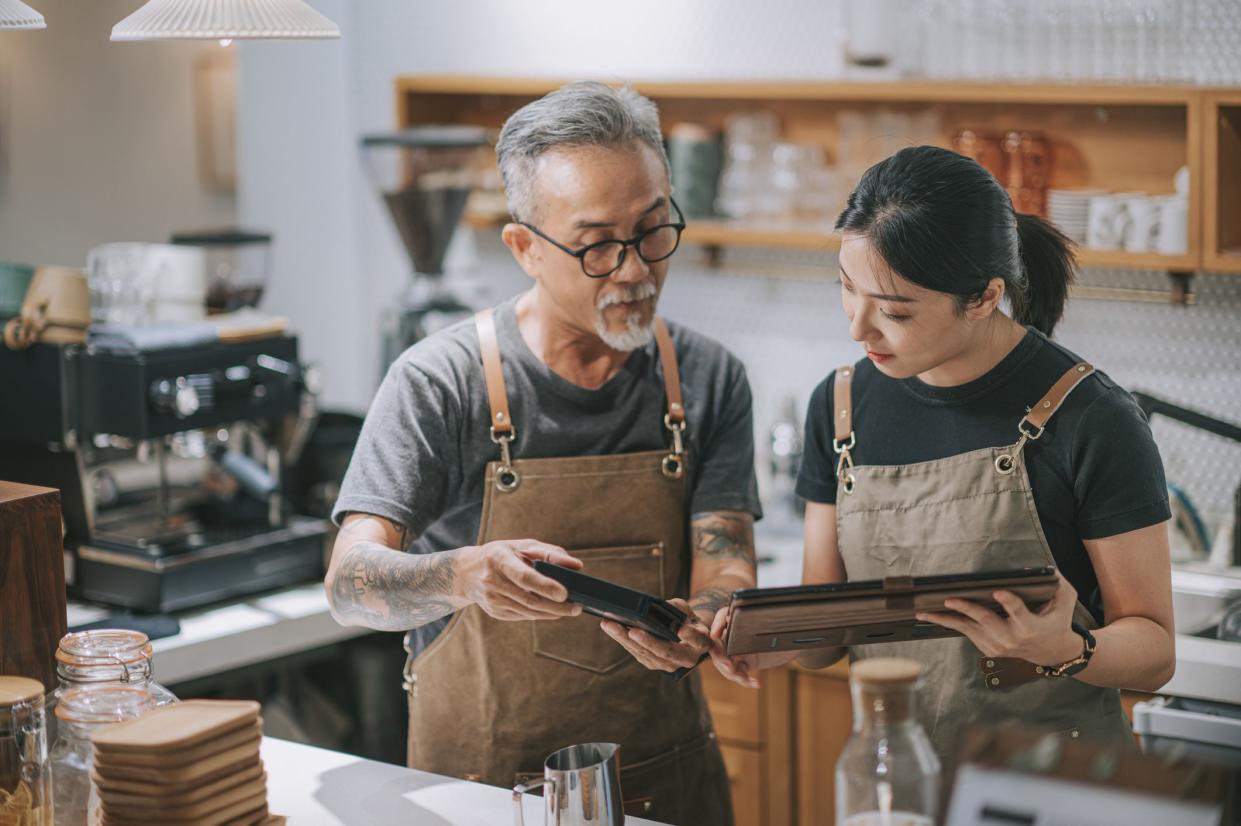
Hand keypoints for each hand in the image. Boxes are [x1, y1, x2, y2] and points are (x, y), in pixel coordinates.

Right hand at [455, 539, 583, 621]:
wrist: (466, 572)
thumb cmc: (501, 554)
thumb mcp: (522, 546)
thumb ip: (550, 553)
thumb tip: (577, 566)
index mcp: (499, 559)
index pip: (524, 576)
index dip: (545, 586)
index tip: (564, 593)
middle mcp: (492, 581)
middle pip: (529, 599)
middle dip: (556, 606)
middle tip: (576, 607)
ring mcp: (492, 599)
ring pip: (528, 611)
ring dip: (552, 613)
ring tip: (571, 610)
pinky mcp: (494, 612)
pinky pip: (523, 615)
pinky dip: (540, 614)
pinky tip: (552, 611)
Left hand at [601, 598, 712, 672]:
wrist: (687, 639)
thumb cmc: (688, 621)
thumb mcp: (690, 613)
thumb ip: (681, 608)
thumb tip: (664, 605)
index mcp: (701, 643)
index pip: (697, 640)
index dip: (690, 635)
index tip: (681, 629)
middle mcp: (685, 658)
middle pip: (666, 651)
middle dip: (647, 641)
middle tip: (632, 630)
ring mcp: (668, 665)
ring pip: (647, 654)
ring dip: (626, 640)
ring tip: (611, 625)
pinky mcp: (653, 664)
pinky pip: (638, 654)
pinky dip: (623, 641)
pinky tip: (611, 628)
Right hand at [703, 604, 798, 688]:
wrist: (795, 642)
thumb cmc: (788, 626)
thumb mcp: (780, 622)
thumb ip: (772, 618)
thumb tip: (771, 612)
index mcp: (739, 617)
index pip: (722, 616)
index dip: (717, 624)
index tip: (715, 635)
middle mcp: (734, 632)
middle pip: (718, 644)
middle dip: (720, 657)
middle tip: (729, 666)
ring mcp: (736, 649)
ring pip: (725, 663)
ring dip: (733, 673)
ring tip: (745, 678)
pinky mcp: (743, 663)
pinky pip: (738, 673)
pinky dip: (745, 680)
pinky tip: (756, 683)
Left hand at [916, 571, 1083, 665]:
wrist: (1053, 652)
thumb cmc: (1058, 621)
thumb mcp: (1066, 602)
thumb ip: (1060, 586)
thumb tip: (1048, 569)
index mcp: (1031, 626)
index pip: (1018, 612)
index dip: (1009, 602)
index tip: (998, 592)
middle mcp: (1012, 639)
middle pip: (986, 621)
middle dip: (966, 608)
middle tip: (948, 598)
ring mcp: (999, 646)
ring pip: (969, 629)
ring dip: (945, 619)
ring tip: (924, 613)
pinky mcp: (989, 649)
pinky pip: (967, 633)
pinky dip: (951, 623)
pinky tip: (934, 615)